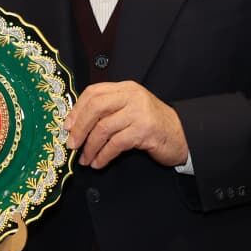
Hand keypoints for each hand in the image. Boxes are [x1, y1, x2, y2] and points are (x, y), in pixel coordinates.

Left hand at [64, 80, 187, 169]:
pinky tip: (98, 162)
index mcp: (125, 88)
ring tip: (84, 159)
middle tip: (71, 144)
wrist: (183, 135)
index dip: (77, 109)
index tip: (67, 126)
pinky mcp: (144, 131)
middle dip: (79, 128)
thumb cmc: (152, 124)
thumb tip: (77, 124)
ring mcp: (139, 112)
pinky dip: (103, 155)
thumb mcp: (130, 109)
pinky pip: (116, 144)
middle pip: (95, 107)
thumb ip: (109, 110)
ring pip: (103, 128)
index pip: (93, 92)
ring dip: (90, 147)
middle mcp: (131, 96)